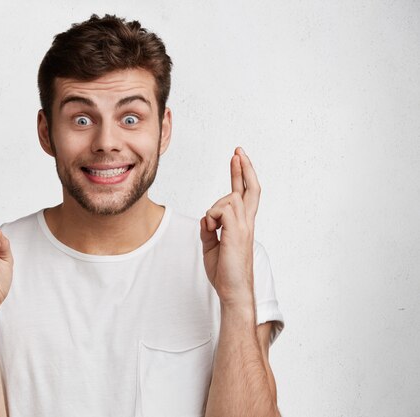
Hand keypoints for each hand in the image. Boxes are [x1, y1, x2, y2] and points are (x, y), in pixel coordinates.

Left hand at [200, 147, 259, 306]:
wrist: (232, 290)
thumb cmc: (224, 272)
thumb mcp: (211, 245)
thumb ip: (209, 228)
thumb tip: (207, 218)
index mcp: (242, 225)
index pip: (245, 195)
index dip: (242, 175)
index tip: (238, 159)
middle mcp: (247, 223)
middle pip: (250, 189)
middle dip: (243, 168)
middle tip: (238, 151)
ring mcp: (244, 227)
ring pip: (228, 199)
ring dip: (214, 210)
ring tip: (213, 231)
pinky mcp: (238, 232)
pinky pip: (220, 210)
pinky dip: (211, 218)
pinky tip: (213, 231)